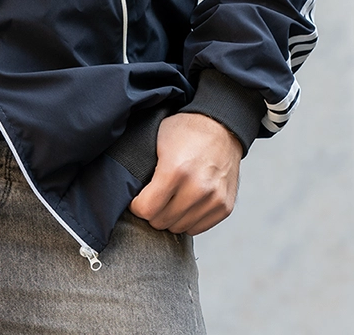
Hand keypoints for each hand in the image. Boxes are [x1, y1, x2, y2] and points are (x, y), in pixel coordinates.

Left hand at [129, 112, 241, 235]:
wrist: (221, 125)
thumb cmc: (187, 130)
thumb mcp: (158, 140)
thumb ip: (145, 168)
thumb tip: (129, 191)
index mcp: (176, 170)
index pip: (146, 209)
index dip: (137, 205)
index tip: (137, 200)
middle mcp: (197, 187)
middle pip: (162, 221)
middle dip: (153, 212)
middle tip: (153, 199)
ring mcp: (213, 198)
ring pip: (179, 228)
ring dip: (171, 217)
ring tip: (170, 200)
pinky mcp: (224, 206)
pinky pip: (198, 228)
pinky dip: (188, 219)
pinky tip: (185, 203)